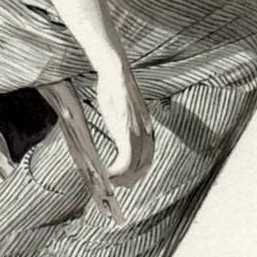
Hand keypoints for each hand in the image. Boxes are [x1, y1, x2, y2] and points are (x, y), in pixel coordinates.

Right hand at [95, 58, 154, 184]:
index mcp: (146, 127)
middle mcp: (146, 131)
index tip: (127, 179)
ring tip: (110, 181)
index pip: (148, 157)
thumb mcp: (122, 108)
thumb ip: (124, 122)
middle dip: (131, 179)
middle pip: (144, 164)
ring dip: (122, 178)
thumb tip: (121, 128)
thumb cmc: (115, 87)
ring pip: (135, 165)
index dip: (139, 172)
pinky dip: (117, 171)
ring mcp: (137, 131)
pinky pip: (125, 159)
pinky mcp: (127, 131)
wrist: (115, 71)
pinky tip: (108, 174)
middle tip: (117, 184)